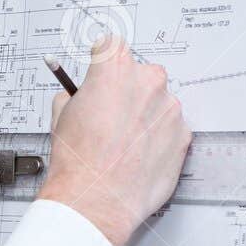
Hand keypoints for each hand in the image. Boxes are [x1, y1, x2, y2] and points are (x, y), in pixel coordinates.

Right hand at [38, 33, 191, 245]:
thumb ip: (76, 94)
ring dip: (144, 116)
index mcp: (115, 68)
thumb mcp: (61, 115)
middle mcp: (148, 82)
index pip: (112, 45)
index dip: (103, 60)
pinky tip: (137, 155)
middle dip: (127, 91)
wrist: (97, 200)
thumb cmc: (79, 162)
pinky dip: (158, 138)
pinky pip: (170, 128)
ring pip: (157, 103)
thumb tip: (79, 96)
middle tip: (110, 116)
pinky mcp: (184, 136)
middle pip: (140, 74)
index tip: (101, 70)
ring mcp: (170, 109)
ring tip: (123, 143)